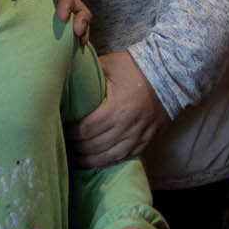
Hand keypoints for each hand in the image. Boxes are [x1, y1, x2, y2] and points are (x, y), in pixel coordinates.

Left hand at [65, 51, 170, 168]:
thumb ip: (87, 74)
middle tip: (59, 146)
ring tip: (72, 160)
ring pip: (107, 157)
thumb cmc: (136, 67)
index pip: (85, 130)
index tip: (57, 130)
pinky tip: (94, 163)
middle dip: (74, 148)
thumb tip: (64, 75)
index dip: (69, 134)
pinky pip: (123, 158)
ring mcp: (138, 137)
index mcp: (116, 110)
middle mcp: (127, 128)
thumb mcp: (109, 65)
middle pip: (93, 147)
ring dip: (88, 161)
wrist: (170, 74)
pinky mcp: (146, 141)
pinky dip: (107, 163)